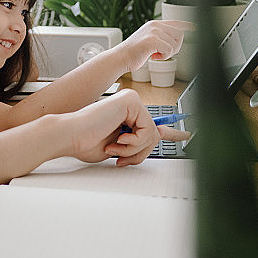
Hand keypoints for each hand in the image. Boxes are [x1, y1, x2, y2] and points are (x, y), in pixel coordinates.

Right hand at [65, 89, 189, 166]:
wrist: (71, 136)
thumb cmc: (86, 142)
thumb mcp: (118, 147)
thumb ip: (136, 144)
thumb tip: (156, 139)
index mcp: (128, 115)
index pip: (154, 124)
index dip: (172, 132)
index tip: (187, 135)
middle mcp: (131, 104)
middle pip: (154, 135)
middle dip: (139, 153)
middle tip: (120, 157)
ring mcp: (132, 100)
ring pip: (152, 134)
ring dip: (134, 149)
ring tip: (115, 148)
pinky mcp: (131, 101)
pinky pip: (147, 130)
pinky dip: (134, 142)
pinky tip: (118, 139)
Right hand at [116, 20, 192, 73]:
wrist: (121, 57)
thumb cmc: (134, 52)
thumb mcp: (148, 40)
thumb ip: (160, 37)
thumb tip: (176, 40)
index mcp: (154, 24)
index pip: (175, 22)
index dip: (186, 25)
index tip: (194, 26)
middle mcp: (155, 25)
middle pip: (179, 36)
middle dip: (174, 48)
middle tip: (162, 53)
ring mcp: (153, 31)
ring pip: (174, 45)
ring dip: (167, 53)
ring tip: (154, 53)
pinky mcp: (152, 40)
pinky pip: (168, 51)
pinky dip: (163, 57)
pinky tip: (152, 56)